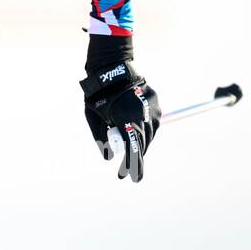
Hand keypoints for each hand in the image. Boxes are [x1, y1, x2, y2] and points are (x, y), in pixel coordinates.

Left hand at [80, 62, 160, 182]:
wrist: (112, 70)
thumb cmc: (98, 96)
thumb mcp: (94, 119)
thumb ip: (101, 139)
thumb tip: (109, 157)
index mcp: (128, 123)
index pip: (135, 151)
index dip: (134, 167)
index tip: (133, 179)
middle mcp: (144, 118)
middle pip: (143, 144)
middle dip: (135, 156)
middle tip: (125, 167)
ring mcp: (152, 110)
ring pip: (150, 134)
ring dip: (141, 141)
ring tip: (129, 143)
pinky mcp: (156, 104)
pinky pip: (152, 122)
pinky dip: (145, 128)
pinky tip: (136, 128)